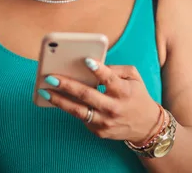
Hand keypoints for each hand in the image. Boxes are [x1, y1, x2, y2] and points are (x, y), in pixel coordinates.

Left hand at [38, 59, 161, 143]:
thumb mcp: (134, 78)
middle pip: (87, 95)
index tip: (86, 60)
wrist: (146, 127)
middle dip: (67, 85)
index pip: (109, 79)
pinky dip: (68, 108)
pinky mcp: (99, 131)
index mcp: (124, 92)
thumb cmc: (137, 96)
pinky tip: (56, 99)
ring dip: (59, 100)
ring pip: (78, 111)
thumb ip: (116, 69)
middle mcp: (114, 108)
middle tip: (51, 77)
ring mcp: (105, 122)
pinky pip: (81, 118)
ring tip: (44, 91)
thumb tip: (94, 65)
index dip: (98, 70)